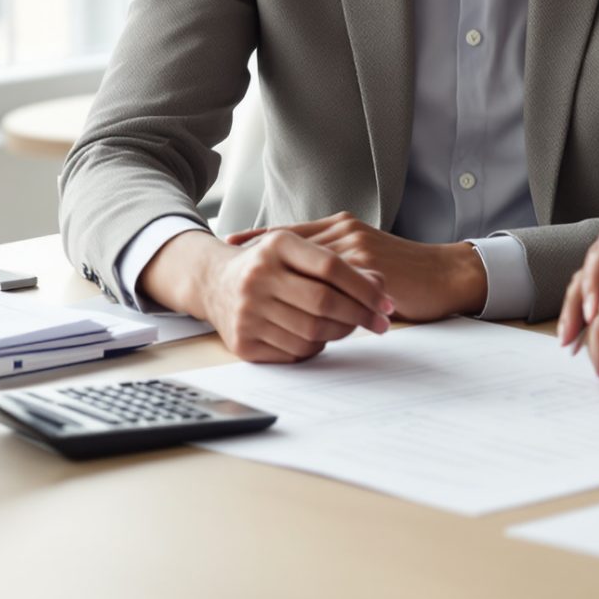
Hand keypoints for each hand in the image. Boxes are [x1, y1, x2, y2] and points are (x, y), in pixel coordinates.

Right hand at [138, 224, 391, 362]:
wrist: (213, 281)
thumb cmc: (267, 264)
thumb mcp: (297, 250)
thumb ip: (338, 261)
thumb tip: (380, 284)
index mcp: (275, 245)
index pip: (332, 267)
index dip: (365, 287)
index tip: (386, 302)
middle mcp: (257, 277)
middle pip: (324, 302)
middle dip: (361, 315)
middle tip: (380, 322)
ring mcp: (247, 311)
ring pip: (313, 332)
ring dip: (340, 333)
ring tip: (349, 326)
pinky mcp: (243, 342)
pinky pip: (295, 352)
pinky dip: (315, 347)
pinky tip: (320, 336)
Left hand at [229, 213, 487, 321]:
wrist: (445, 274)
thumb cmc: (406, 272)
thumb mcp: (367, 260)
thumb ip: (339, 263)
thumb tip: (306, 277)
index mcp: (342, 227)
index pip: (293, 232)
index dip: (260, 237)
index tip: (230, 242)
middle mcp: (345, 231)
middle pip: (291, 243)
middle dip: (259, 253)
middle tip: (229, 263)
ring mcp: (355, 246)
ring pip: (307, 263)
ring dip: (280, 277)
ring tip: (250, 287)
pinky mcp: (368, 265)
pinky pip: (330, 281)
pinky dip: (308, 292)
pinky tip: (287, 303)